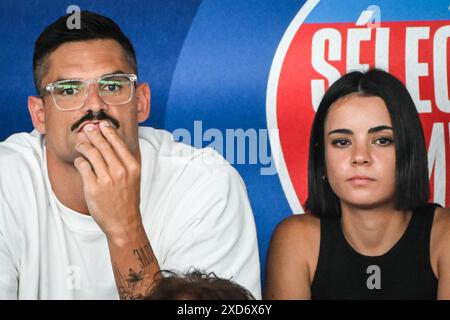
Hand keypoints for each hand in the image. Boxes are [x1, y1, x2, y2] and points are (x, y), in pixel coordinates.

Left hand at [74, 121, 141, 240]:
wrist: (124, 222)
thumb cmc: (127, 199)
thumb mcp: (133, 177)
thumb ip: (124, 160)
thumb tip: (111, 141)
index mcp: (132, 166)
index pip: (117, 142)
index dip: (107, 130)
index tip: (101, 125)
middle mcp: (120, 170)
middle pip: (102, 144)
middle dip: (92, 134)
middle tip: (87, 129)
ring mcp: (106, 179)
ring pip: (90, 152)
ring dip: (83, 145)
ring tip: (80, 144)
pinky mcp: (92, 187)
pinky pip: (82, 166)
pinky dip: (80, 161)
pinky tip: (80, 161)